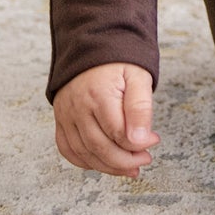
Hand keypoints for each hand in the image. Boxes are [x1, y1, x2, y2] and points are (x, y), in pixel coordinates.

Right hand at [53, 62, 159, 178]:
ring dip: (108, 166)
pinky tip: (103, 163)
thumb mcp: (138, 77)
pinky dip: (85, 162)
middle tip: (144, 159)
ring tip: (130, 167)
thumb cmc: (118, 61)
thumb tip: (140, 140)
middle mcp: (78, 108)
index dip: (137, 144)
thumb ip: (140, 107)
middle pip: (99, 147)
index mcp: (99, 94)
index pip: (117, 132)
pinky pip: (68, 149)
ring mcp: (66, 116)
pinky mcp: (61, 120)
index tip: (153, 141)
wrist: (92, 47)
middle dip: (125, 161)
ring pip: (84, 153)